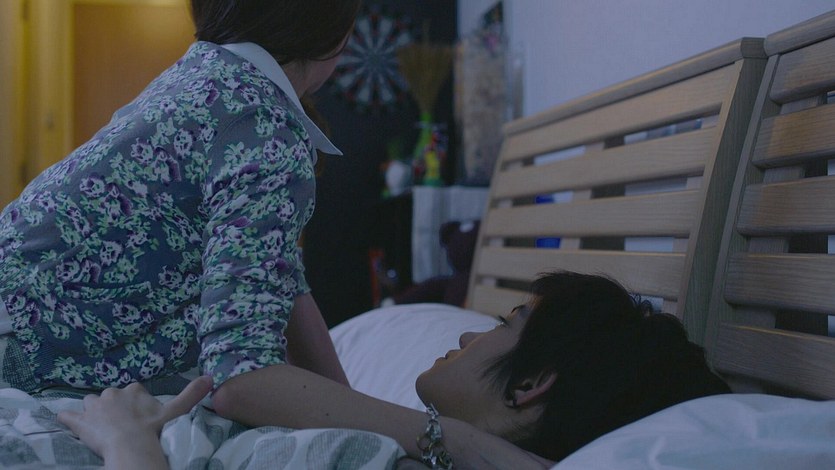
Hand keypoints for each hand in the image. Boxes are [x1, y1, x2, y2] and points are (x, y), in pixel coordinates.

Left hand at [57, 376, 211, 465]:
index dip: (134, 405)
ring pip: (91, 403)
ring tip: (102, 428)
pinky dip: (67, 418)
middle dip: (114, 408)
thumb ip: (191, 394)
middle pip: (111, 397)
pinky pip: (68, 415)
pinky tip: (67, 421)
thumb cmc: (153, 429)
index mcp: (133, 389)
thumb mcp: (175, 411)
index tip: (139, 417)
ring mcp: (94, 406)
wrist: (131, 445)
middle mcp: (112, 392)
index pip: (132, 392)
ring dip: (94, 413)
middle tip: (123, 426)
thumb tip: (211, 377)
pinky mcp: (79, 421)